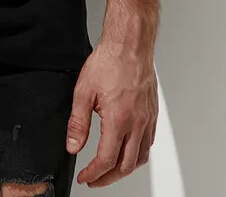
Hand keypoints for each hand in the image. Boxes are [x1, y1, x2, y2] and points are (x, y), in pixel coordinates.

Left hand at [65, 40, 157, 186]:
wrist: (130, 45)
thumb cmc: (109, 61)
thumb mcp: (84, 91)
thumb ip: (78, 123)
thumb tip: (73, 147)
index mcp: (119, 120)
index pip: (106, 160)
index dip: (93, 174)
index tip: (84, 177)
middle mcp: (137, 123)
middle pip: (126, 166)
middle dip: (108, 178)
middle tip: (94, 179)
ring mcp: (148, 120)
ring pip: (141, 158)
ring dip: (124, 169)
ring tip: (110, 170)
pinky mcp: (152, 114)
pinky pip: (148, 143)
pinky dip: (138, 154)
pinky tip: (128, 151)